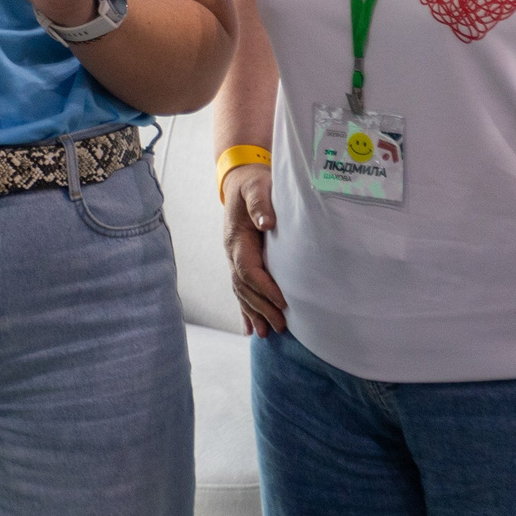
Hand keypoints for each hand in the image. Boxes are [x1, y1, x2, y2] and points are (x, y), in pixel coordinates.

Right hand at [221, 163, 287, 334]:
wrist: (240, 181)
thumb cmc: (253, 183)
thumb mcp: (257, 186)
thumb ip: (260, 203)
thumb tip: (266, 223)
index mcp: (237, 238)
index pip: (249, 269)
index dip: (265, 288)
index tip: (283, 302)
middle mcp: (232, 252)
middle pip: (244, 286)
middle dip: (262, 308)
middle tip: (281, 326)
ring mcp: (234, 258)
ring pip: (241, 291)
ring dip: (254, 313)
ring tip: (267, 334)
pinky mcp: (240, 261)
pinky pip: (241, 289)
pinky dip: (245, 309)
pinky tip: (251, 328)